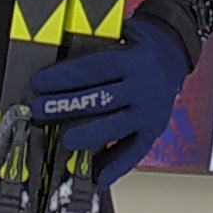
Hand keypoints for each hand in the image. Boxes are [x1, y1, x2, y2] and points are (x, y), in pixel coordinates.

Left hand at [28, 16, 190, 180]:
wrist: (173, 54)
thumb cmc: (138, 47)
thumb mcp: (118, 36)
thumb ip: (92, 51)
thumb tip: (57, 71)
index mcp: (132, 61)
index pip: (93, 70)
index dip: (64, 77)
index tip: (39, 84)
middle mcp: (143, 87)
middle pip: (100, 99)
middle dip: (66, 106)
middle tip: (40, 110)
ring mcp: (149, 112)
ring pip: (115, 127)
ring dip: (87, 135)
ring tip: (64, 140)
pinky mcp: (153, 131)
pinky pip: (134, 152)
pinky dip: (116, 166)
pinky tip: (97, 176)